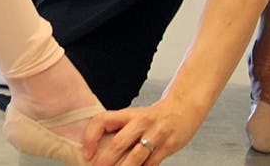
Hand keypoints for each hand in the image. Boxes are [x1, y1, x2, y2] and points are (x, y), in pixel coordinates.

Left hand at [82, 97, 205, 164]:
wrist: (182, 109)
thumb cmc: (153, 117)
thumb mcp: (134, 117)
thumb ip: (119, 129)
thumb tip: (98, 150)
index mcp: (128, 114)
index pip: (102, 120)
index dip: (91, 136)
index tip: (87, 153)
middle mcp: (140, 122)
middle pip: (118, 143)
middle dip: (105, 160)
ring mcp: (155, 135)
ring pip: (135, 157)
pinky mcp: (167, 146)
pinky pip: (151, 164)